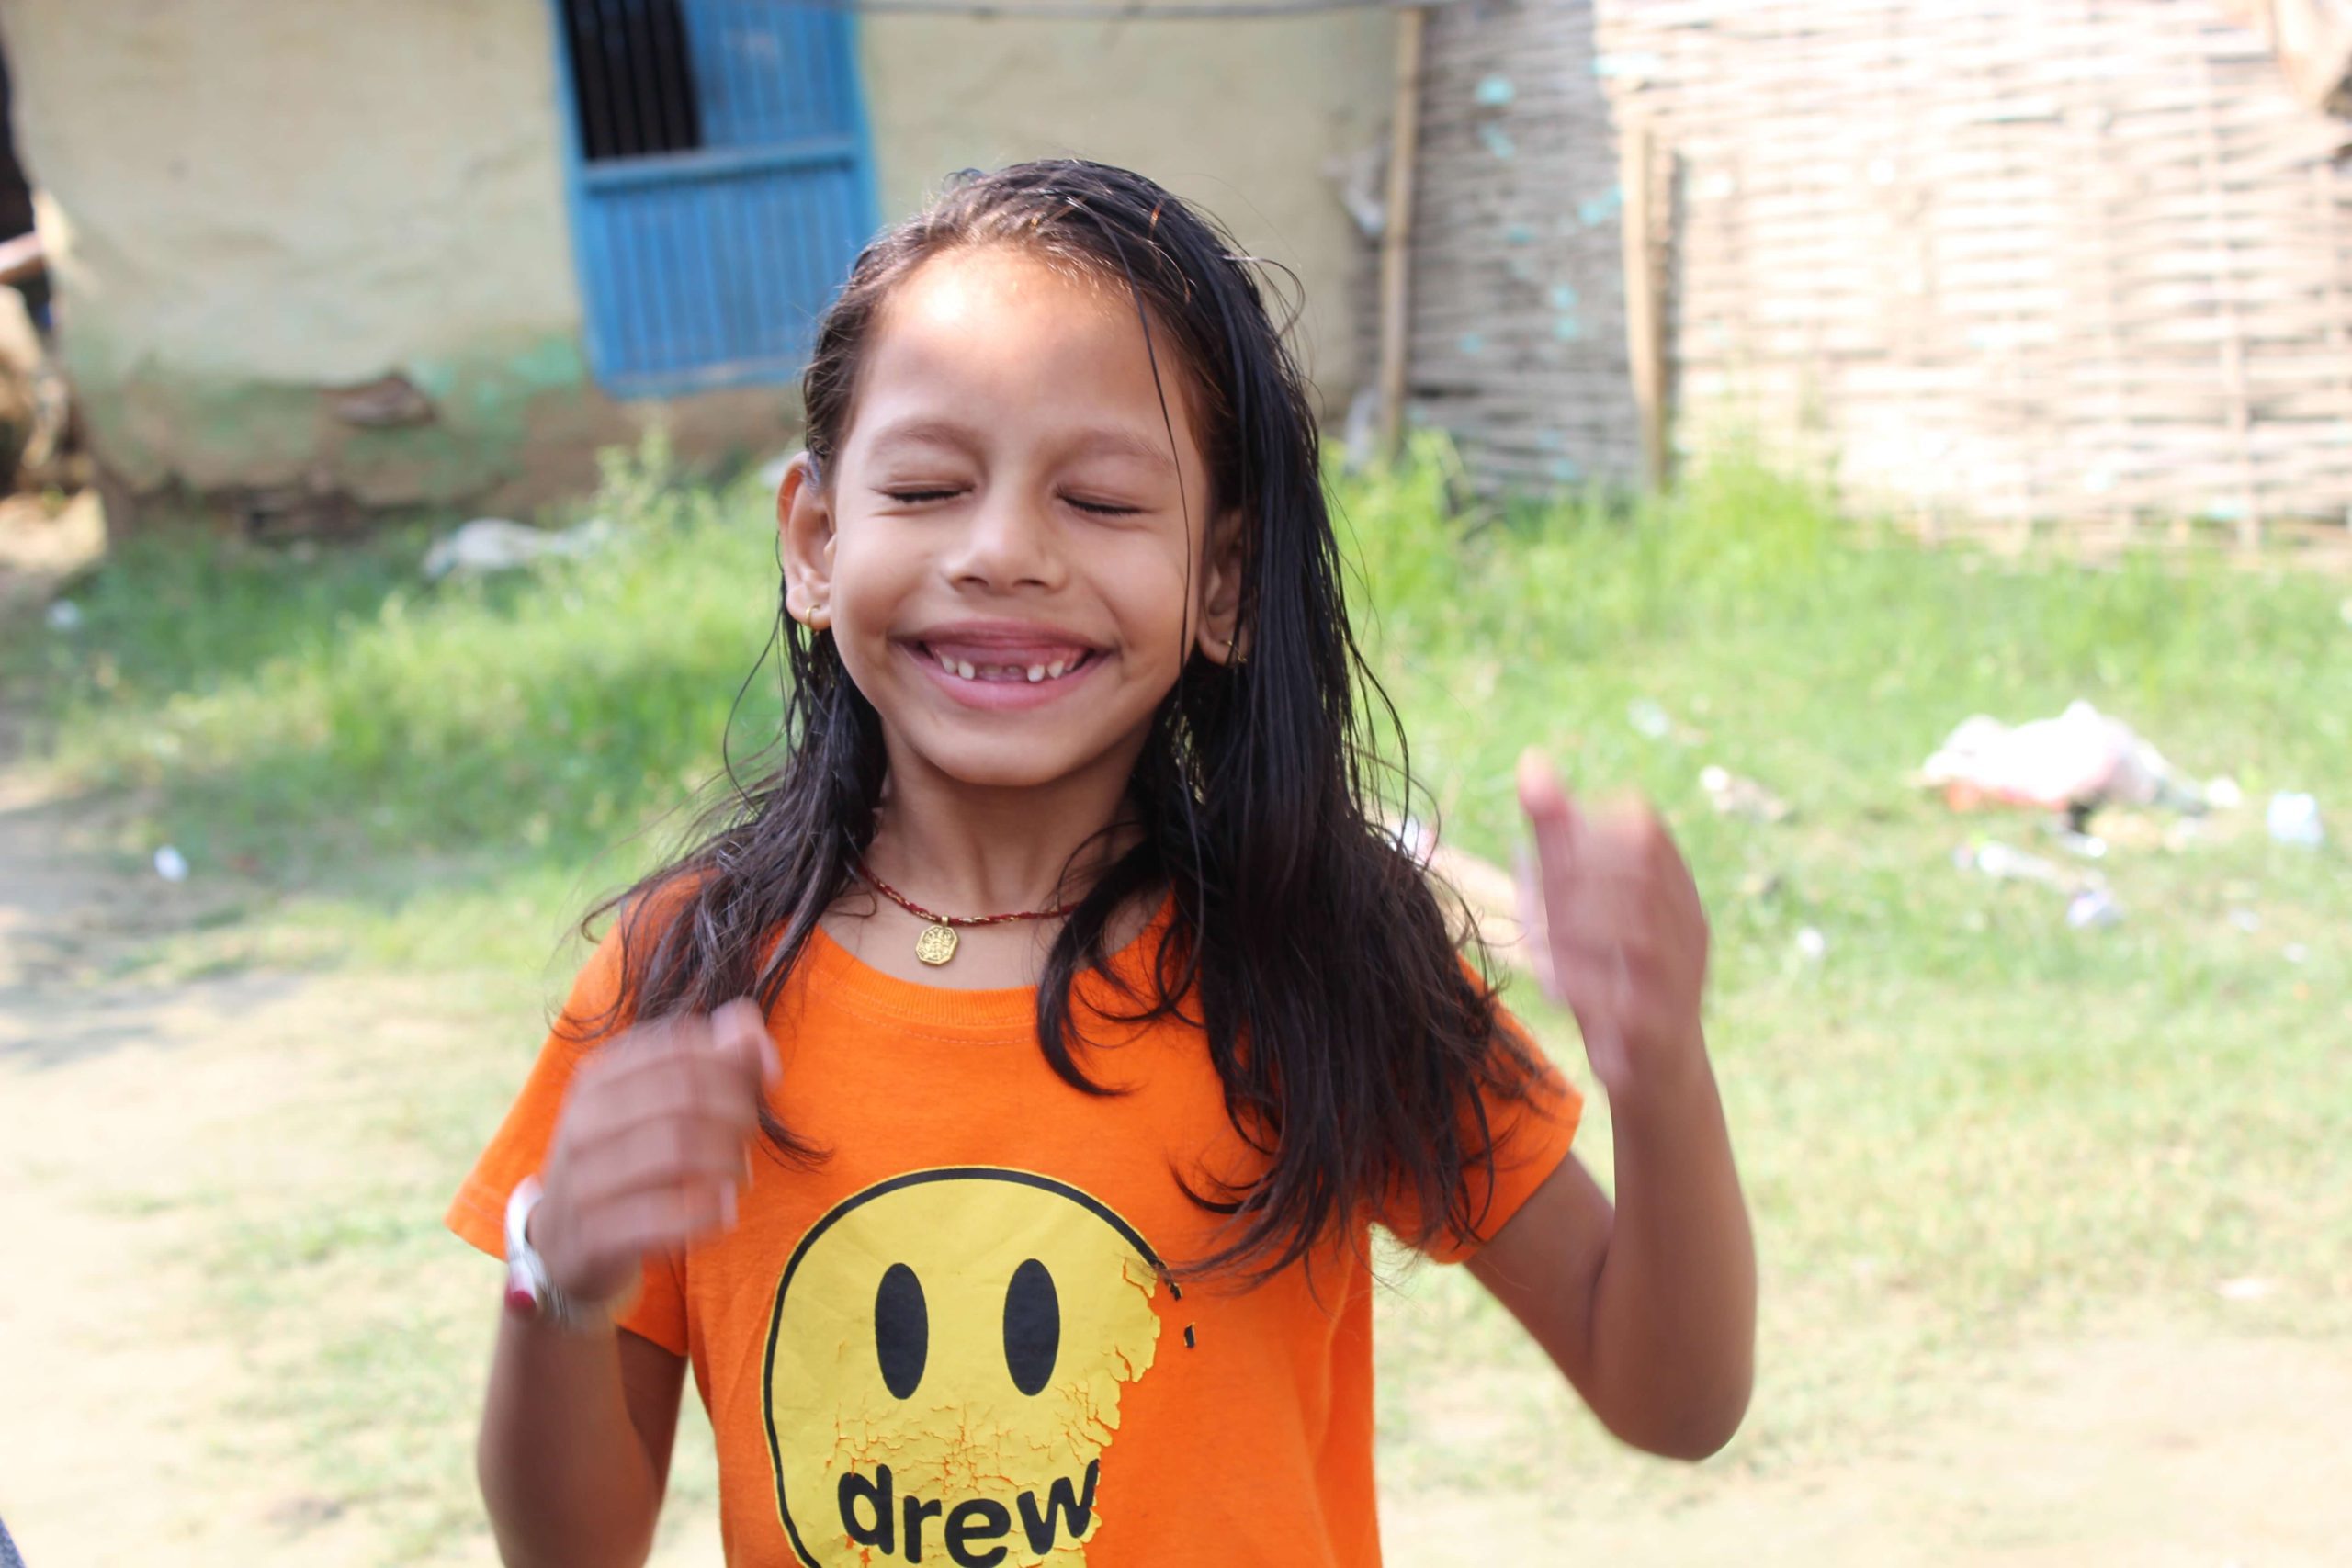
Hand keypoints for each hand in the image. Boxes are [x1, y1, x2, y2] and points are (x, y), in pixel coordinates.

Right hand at [532, 998, 777, 1307]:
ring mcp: (581, 1178)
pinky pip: (661, 1216)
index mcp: (599, 1077)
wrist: (564, 1245)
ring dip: (728, 1162)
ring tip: (740, 1175)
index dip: (735, 1062)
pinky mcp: (591, 1234)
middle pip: (685, 1095)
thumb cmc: (630, 1161)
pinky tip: (724, 1214)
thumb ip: (715, 1060)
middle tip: (749, 1137)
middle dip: (737, 1113)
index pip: (682, 1047)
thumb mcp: (661, 1106)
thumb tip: (753, 1030)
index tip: (766, 1084)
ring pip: (677, 1151)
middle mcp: (583, 1120)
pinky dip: (706, 1212)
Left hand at [1516, 750, 1709, 1096]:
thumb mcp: (1582, 905)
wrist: (1656, 1077)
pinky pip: (1629, 1002)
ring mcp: (1682, 979)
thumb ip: (1559, 839)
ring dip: (1575, 934)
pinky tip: (1552, 986)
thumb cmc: (1611, 977)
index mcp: (1674, 888)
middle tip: (1529, 898)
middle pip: (1639, 877)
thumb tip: (1532, 761)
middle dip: (1575, 883)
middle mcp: (1688, 927)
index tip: (1546, 858)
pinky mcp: (1662, 1030)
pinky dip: (1585, 988)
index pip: (1643, 828)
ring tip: (1538, 945)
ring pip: (1636, 937)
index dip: (1590, 832)